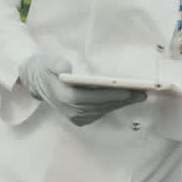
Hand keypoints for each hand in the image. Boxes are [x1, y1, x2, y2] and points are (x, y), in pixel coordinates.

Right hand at [19, 52, 146, 126]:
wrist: (38, 82)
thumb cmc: (46, 68)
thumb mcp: (48, 61)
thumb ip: (55, 64)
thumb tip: (65, 67)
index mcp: (63, 97)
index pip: (90, 98)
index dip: (110, 95)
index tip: (128, 92)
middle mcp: (71, 111)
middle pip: (101, 106)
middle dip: (123, 100)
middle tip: (143, 93)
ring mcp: (75, 117)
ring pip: (103, 110)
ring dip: (122, 104)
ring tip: (140, 95)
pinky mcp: (80, 119)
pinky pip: (101, 113)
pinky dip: (114, 106)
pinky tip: (127, 99)